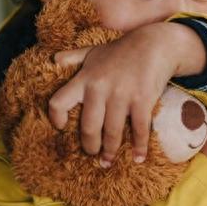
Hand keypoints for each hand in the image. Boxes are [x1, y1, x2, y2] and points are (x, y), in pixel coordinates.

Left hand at [47, 21, 206, 165]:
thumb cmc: (120, 51)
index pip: (59, 102)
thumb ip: (73, 57)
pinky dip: (139, 147)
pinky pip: (139, 130)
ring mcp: (121, 95)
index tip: (61, 128)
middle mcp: (99, 88)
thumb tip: (52, 59)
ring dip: (110, 151)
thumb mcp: (93, 51)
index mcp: (84, 78)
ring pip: (111, 133)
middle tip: (91, 152)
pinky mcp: (142, 100)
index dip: (56, 118)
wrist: (154, 44)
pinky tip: (138, 158)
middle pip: (88, 127)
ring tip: (108, 161)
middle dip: (89, 145)